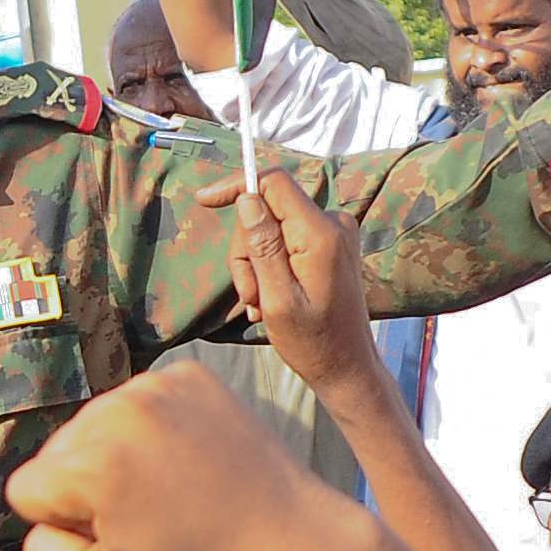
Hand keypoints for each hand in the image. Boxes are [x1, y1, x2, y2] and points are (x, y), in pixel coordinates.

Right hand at [7, 357, 351, 550]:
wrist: (292, 543)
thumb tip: (40, 516)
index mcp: (89, 464)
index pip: (25, 490)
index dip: (65, 524)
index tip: (116, 538)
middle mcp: (116, 410)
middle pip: (59, 451)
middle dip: (88, 484)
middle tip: (149, 518)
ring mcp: (157, 386)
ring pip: (98, 424)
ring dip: (121, 455)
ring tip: (173, 491)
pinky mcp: (190, 375)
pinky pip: (141, 403)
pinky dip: (157, 430)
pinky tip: (191, 462)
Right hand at [212, 165, 380, 394]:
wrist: (346, 367)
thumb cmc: (312, 342)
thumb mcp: (277, 299)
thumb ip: (263, 247)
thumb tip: (247, 199)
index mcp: (320, 234)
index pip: (274, 183)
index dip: (237, 186)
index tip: (204, 200)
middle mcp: (333, 224)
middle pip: (267, 209)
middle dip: (246, 249)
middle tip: (249, 294)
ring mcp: (334, 233)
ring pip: (272, 227)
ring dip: (256, 265)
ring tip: (259, 303)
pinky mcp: (330, 244)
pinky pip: (286, 239)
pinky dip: (270, 267)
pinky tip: (270, 299)